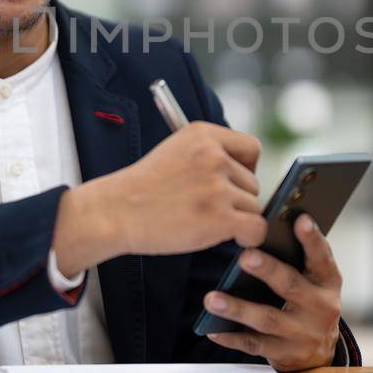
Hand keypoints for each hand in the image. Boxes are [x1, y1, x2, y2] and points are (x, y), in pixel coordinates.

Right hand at [53, 122, 265, 274]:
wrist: (115, 212)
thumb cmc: (143, 188)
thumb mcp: (175, 151)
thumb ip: (210, 154)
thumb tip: (247, 173)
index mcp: (203, 135)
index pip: (251, 148)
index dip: (246, 168)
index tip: (231, 183)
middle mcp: (213, 156)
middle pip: (253, 182)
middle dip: (236, 198)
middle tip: (206, 208)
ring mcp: (217, 186)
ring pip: (253, 206)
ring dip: (236, 218)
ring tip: (204, 221)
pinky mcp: (220, 216)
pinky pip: (256, 228)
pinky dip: (249, 236)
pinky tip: (231, 237)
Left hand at [205, 213, 342, 370]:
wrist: (321, 353)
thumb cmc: (310, 304)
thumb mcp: (315, 281)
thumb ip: (298, 258)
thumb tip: (262, 229)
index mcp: (327, 282)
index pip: (321, 257)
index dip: (312, 239)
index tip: (300, 220)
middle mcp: (319, 307)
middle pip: (291, 286)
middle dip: (268, 271)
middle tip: (245, 257)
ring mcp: (302, 333)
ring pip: (267, 319)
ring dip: (238, 308)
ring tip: (212, 299)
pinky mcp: (285, 353)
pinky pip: (254, 345)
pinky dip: (232, 337)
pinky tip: (213, 330)